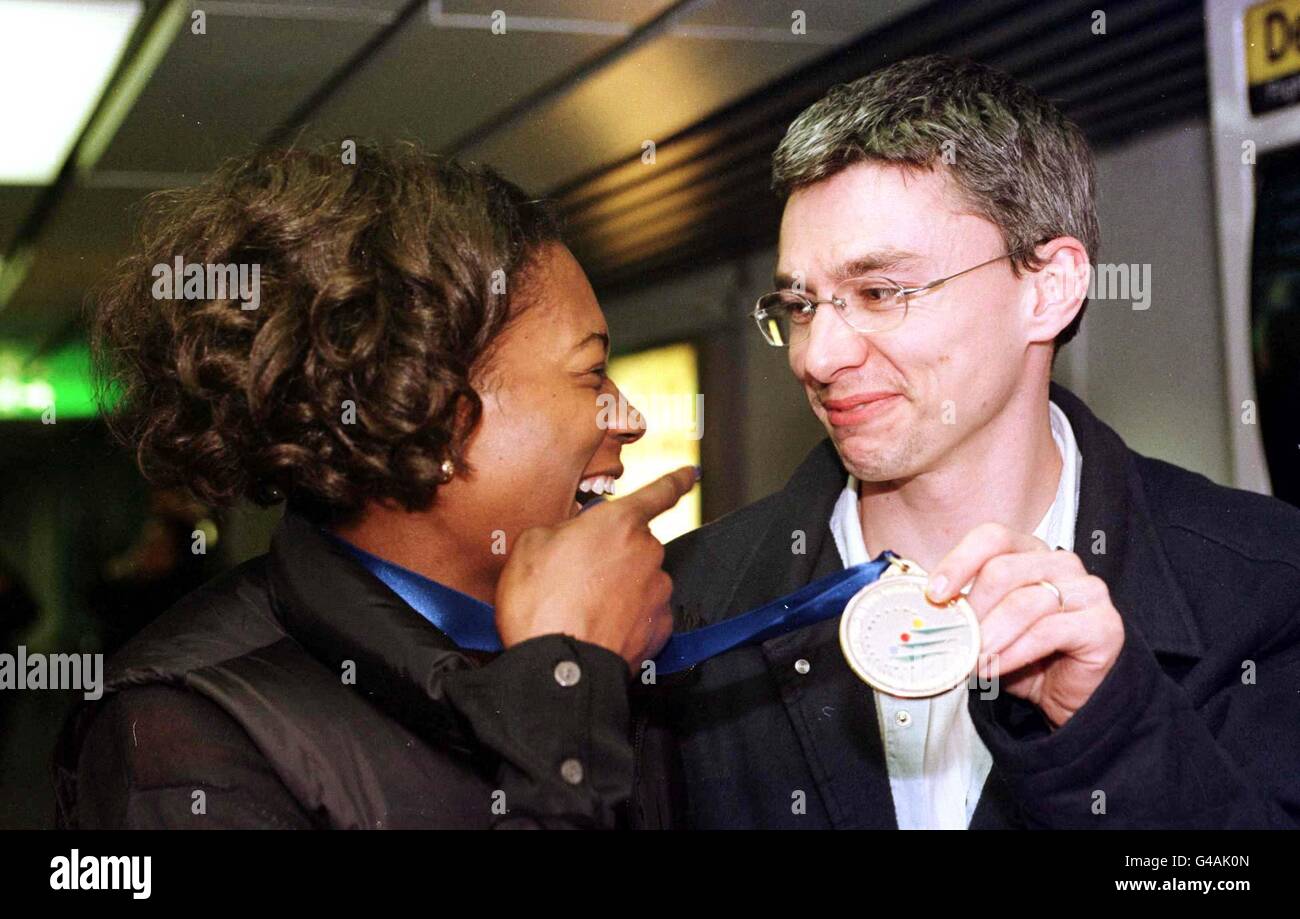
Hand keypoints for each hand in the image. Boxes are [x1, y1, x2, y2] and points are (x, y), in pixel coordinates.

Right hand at [495, 466, 698, 671]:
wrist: (559, 668)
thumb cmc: (541, 604)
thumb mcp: (530, 547)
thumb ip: (560, 530)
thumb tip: (568, 537)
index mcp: (619, 523)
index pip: (658, 493)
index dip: (676, 481)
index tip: (690, 474)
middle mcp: (647, 552)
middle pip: (634, 545)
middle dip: (611, 555)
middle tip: (575, 577)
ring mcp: (658, 591)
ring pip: (640, 579)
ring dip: (618, 588)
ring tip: (582, 608)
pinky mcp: (660, 627)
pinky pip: (644, 612)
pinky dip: (627, 617)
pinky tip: (599, 626)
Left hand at [925, 523, 1125, 727]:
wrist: (1066, 694)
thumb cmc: (1024, 654)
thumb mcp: (987, 625)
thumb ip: (966, 608)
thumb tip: (927, 607)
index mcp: (1031, 552)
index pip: (992, 537)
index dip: (959, 562)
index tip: (934, 594)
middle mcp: (1062, 563)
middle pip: (1004, 569)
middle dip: (972, 608)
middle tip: (954, 638)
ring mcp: (1088, 590)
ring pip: (1024, 602)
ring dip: (989, 636)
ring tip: (970, 660)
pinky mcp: (1104, 624)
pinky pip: (1048, 631)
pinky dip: (1013, 652)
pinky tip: (994, 668)